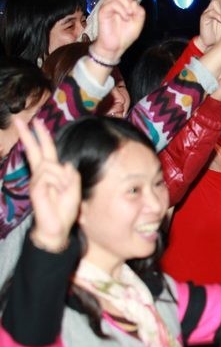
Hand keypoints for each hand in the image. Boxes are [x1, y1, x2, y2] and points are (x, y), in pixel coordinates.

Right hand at [14, 118, 79, 250]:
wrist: (56, 226)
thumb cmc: (64, 208)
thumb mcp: (74, 188)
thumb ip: (71, 175)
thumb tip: (64, 164)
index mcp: (51, 172)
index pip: (46, 150)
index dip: (42, 136)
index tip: (37, 122)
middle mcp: (42, 173)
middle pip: (35, 150)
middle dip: (29, 134)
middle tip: (20, 120)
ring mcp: (37, 180)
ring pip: (53, 166)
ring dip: (62, 179)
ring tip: (61, 192)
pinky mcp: (36, 187)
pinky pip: (52, 178)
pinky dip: (60, 185)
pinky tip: (56, 194)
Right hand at [94, 0, 144, 61]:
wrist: (116, 46)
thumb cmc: (126, 34)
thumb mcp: (139, 20)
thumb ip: (139, 8)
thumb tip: (130, 1)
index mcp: (125, 1)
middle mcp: (115, 0)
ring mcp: (108, 4)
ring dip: (127, 7)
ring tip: (127, 18)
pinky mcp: (103, 9)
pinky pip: (115, 4)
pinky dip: (122, 11)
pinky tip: (122, 18)